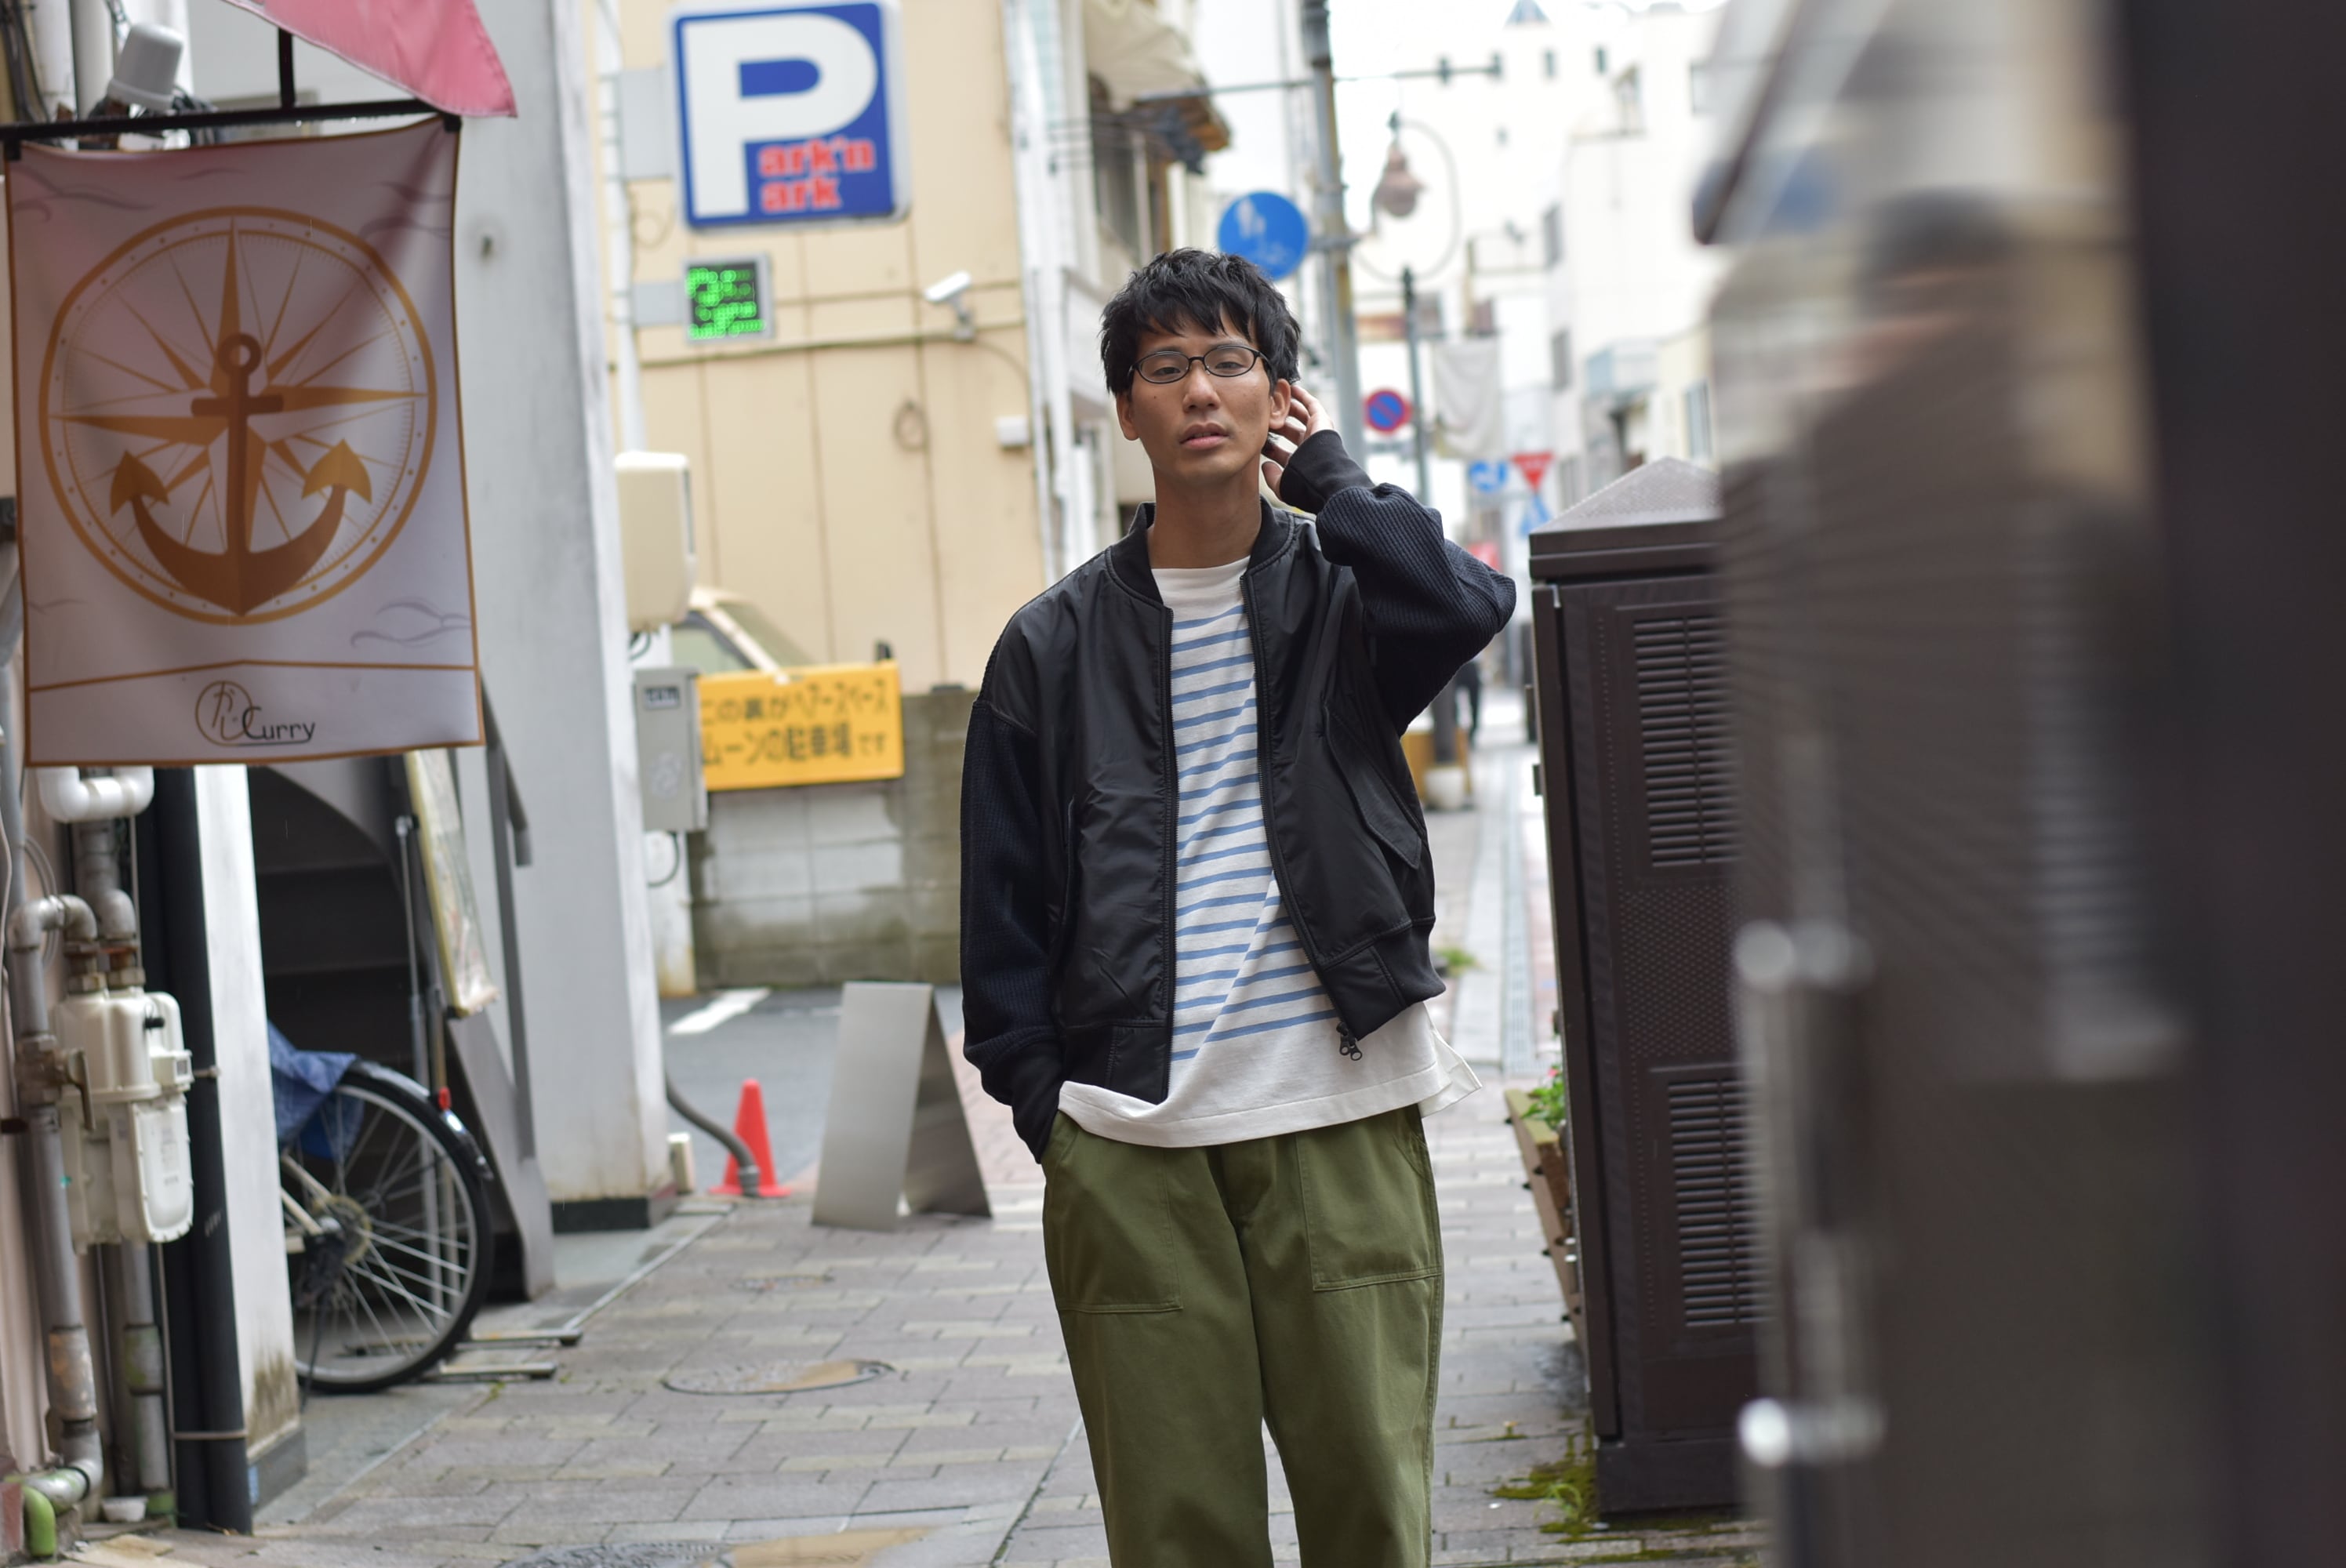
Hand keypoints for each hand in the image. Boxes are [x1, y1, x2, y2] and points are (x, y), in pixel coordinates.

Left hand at [1262, 382, 1333, 501]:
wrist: (1323, 477)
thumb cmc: (1303, 484)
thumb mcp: (1283, 485)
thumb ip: (1272, 477)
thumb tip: (1264, 465)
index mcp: (1300, 465)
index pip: (1282, 454)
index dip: (1270, 448)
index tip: (1256, 440)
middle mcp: (1308, 448)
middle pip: (1289, 432)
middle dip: (1275, 425)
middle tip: (1261, 417)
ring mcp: (1315, 433)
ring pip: (1299, 417)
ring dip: (1286, 408)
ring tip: (1273, 398)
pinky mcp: (1322, 421)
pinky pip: (1311, 404)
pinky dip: (1301, 396)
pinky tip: (1290, 388)